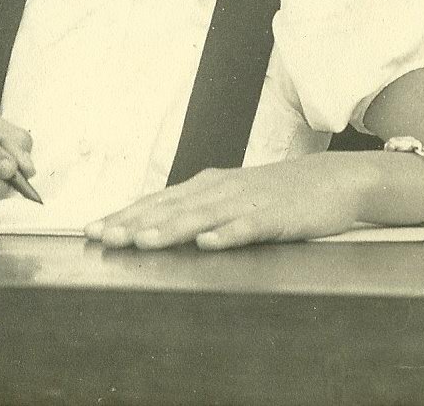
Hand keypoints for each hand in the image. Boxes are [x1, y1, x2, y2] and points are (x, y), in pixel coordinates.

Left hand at [85, 153, 369, 250]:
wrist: (333, 180)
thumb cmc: (277, 192)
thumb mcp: (231, 196)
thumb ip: (196, 209)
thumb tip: (154, 224)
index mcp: (206, 187)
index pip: (156, 201)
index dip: (123, 216)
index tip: (91, 230)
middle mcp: (220, 190)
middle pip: (169, 208)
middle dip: (133, 223)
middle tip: (101, 237)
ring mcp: (247, 202)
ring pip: (201, 217)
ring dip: (169, 229)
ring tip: (141, 242)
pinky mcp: (275, 217)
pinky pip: (247, 227)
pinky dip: (226, 235)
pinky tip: (207, 244)